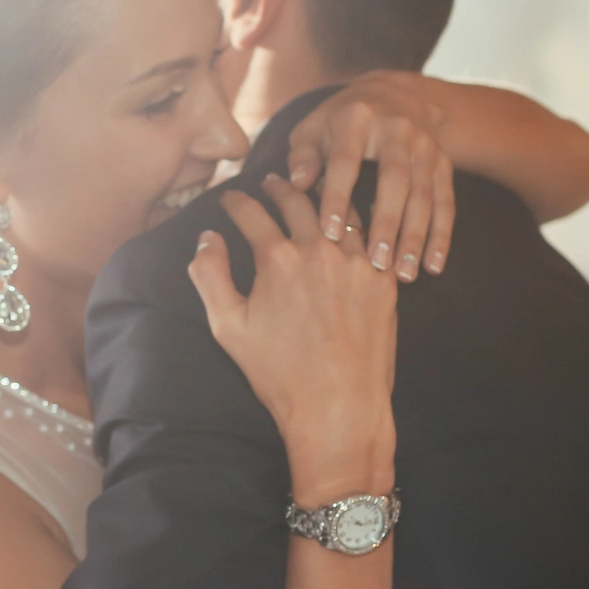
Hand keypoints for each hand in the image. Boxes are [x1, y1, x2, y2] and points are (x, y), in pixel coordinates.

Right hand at [189, 176, 396, 502]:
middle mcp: (318, 250)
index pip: (250, 213)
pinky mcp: (382, 278)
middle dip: (277, 187)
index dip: (235, 200)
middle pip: (295, 200)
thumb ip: (209, 276)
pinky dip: (356, 220)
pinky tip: (350, 219)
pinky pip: (371, 235)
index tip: (229, 197)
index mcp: (276, 258)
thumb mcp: (227, 327)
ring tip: (310, 190)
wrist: (338, 406)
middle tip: (268, 182)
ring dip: (319, 196)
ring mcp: (355, 261)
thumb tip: (206, 239)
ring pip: (337, 210)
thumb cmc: (279, 373)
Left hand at [284, 70, 456, 282]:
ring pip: (424, 194)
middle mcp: (397, 129)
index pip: (346, 160)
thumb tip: (295, 183)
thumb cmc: (340, 122)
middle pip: (395, 179)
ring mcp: (425, 147)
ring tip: (404, 273)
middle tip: (375, 262)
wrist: (397, 95)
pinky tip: (433, 266)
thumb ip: (302, 155)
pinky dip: (442, 235)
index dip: (337, 195)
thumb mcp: (313, 127)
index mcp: (357, 118)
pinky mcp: (444, 164)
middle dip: (387, 222)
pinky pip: (446, 202)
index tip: (328, 232)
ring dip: (416, 235)